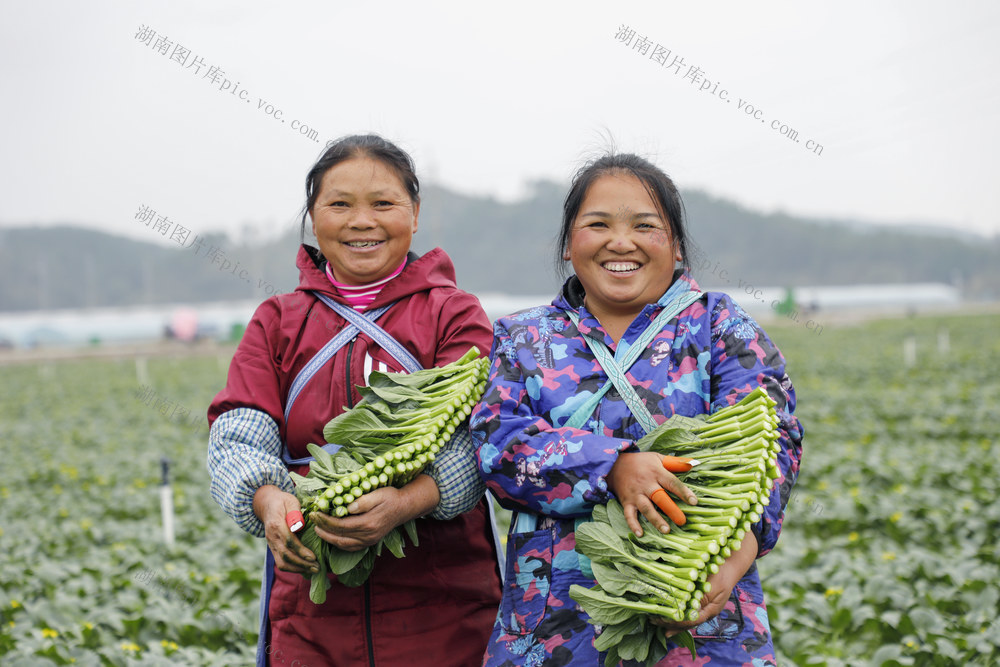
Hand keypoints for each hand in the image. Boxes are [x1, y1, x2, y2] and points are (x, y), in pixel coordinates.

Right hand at [253, 485, 318, 575]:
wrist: (267, 505)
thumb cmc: (283, 502)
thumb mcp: (290, 501)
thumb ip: (295, 512)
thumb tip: (299, 526)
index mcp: (276, 524)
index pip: (288, 541)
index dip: (301, 551)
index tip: (313, 557)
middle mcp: (271, 537)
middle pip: (285, 555)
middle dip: (302, 563)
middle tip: (318, 567)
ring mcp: (271, 544)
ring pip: (281, 562)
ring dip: (298, 569)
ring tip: (314, 570)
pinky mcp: (273, 549)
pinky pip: (281, 562)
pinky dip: (293, 568)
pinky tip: (305, 568)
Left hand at [310, 474, 439, 550]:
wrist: (404, 508)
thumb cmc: (390, 497)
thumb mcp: (378, 494)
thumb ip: (363, 502)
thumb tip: (347, 507)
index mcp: (368, 523)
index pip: (340, 525)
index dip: (325, 520)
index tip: (315, 513)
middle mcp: (368, 535)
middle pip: (339, 536)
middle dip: (323, 529)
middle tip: (312, 520)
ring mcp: (369, 541)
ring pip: (344, 544)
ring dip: (328, 538)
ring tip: (318, 530)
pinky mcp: (370, 542)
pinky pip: (350, 547)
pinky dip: (339, 544)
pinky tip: (331, 537)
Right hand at [606, 451, 697, 536]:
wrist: (614, 464)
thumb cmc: (641, 462)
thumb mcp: (657, 457)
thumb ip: (675, 462)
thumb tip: (693, 464)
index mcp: (656, 473)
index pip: (672, 483)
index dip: (683, 492)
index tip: (694, 502)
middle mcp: (646, 484)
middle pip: (659, 497)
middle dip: (671, 509)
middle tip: (682, 521)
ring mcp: (635, 494)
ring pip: (646, 508)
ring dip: (655, 519)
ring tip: (666, 530)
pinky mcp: (626, 502)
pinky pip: (629, 514)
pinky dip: (633, 524)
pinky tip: (640, 534)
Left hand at [652, 531, 758, 635]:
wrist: (730, 564)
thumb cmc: (722, 574)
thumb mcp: (712, 587)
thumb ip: (701, 600)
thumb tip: (684, 612)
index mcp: (710, 611)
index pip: (690, 621)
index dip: (675, 622)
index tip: (661, 619)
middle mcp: (705, 612)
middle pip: (685, 623)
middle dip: (669, 624)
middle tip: (652, 621)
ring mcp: (702, 607)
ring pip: (685, 619)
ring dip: (670, 620)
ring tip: (655, 621)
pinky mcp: (699, 601)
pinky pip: (686, 610)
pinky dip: (675, 612)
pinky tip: (665, 614)